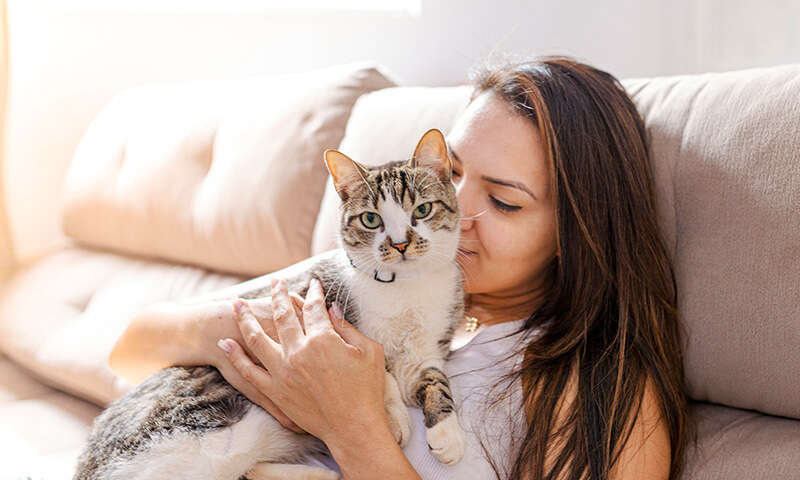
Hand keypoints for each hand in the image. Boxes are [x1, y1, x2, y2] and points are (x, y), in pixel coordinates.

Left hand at [217, 277, 388, 444]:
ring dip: (244, 318)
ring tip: (236, 304)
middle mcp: (298, 351)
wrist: (353, 427)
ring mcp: (283, 372)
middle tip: (274, 282)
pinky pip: (249, 371)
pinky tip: (225, 343)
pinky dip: (235, 356)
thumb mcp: (369, 352)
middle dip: (277, 295)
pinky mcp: (275, 391)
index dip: (313, 293)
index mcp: (323, 339)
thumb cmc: (366, 391)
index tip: (313, 284)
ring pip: (257, 338)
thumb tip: (333, 309)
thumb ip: (348, 328)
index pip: (313, 307)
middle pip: (282, 315)